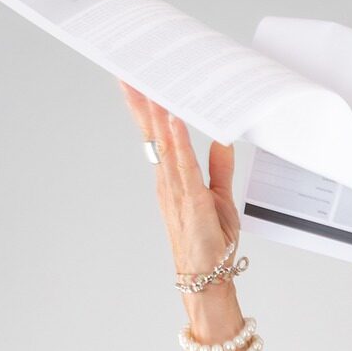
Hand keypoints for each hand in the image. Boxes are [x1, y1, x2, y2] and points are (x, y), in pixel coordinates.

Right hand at [118, 80, 240, 272]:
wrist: (208, 278)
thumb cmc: (212, 243)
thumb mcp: (220, 198)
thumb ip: (219, 168)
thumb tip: (221, 141)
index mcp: (173, 178)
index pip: (159, 137)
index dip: (148, 110)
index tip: (140, 83)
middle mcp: (169, 181)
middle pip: (152, 135)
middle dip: (141, 103)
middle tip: (130, 72)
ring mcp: (176, 190)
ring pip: (163, 145)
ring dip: (156, 114)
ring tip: (150, 85)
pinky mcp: (190, 200)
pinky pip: (183, 166)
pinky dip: (178, 142)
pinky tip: (173, 121)